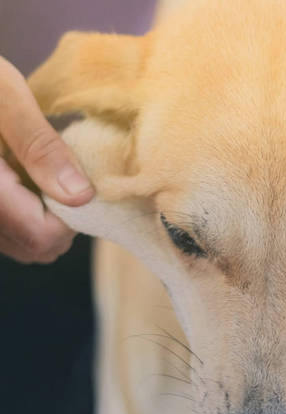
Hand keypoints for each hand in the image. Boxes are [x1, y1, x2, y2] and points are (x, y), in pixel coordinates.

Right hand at [0, 56, 93, 263]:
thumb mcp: (5, 96)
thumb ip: (41, 147)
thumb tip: (81, 196)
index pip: (43, 236)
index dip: (73, 216)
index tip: (79, 179)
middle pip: (35, 248)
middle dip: (62, 219)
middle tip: (63, 175)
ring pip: (20, 244)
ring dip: (42, 218)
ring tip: (38, 172)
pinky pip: (4, 232)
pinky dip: (22, 213)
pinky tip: (19, 176)